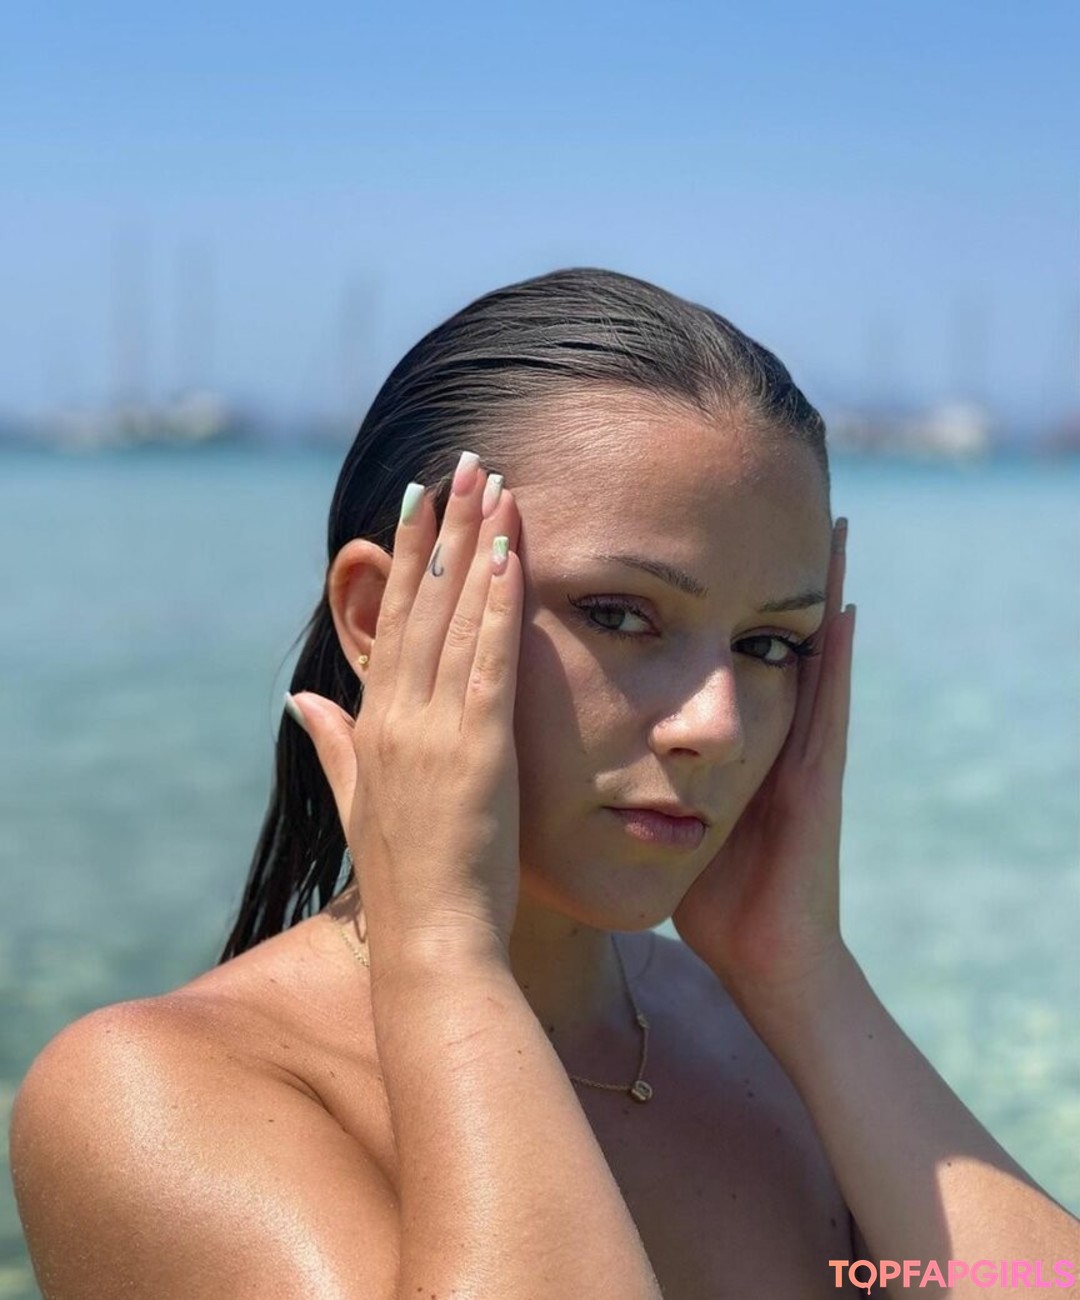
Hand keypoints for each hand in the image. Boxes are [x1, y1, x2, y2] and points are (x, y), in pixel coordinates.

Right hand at [287, 454, 523, 971]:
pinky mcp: (478, 750)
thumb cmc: (407, 881)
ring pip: (455, 618)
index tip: (419, 501)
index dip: (405, 558)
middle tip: (463, 463)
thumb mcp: (359, 803)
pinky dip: (501, 603)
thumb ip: (331, 744)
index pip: (392, 623)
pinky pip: (489, 661)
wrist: (433, 942)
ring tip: (492, 483)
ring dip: (477, 545)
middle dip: (444, 527)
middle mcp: (396, 717)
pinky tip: (516, 554)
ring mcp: (434, 730)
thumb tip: (300, 696)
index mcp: (372, 726)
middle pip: (422, 603)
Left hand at [672, 518, 854, 1012]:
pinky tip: (843, 607)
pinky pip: (830, 707)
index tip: (712, 539)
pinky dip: (837, 658)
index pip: (729, 657)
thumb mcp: (674, 829)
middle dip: (778, 578)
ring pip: (811, 658)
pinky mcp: (818, 780)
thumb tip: (598, 762)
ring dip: (820, 595)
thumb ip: (648, 791)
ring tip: (829, 527)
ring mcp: (803, 756)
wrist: (766, 959)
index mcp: (736, 749)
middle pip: (773, 641)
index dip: (726, 601)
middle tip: (788, 505)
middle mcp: (774, 740)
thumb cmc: (719, 901)